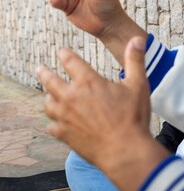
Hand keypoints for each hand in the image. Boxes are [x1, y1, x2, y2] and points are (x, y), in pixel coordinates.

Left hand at [37, 36, 167, 190]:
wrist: (124, 151)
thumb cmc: (133, 117)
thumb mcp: (138, 85)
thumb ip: (135, 60)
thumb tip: (138, 39)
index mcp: (88, 82)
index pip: (70, 61)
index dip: (65, 54)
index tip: (62, 51)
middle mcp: (71, 97)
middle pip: (50, 81)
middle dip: (44, 73)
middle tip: (39, 69)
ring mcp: (65, 117)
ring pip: (48, 104)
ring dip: (48, 99)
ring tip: (49, 97)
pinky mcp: (64, 134)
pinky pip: (52, 127)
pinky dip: (53, 124)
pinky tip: (56, 124)